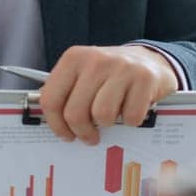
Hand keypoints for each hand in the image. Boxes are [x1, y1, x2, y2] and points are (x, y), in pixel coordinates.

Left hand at [38, 45, 179, 144]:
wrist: (150, 61)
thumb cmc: (110, 75)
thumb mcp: (83, 74)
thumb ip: (64, 92)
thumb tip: (45, 118)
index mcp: (74, 58)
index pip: (51, 99)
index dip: (56, 125)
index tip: (65, 135)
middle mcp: (95, 60)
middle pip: (75, 112)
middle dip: (82, 132)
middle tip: (90, 136)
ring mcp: (121, 68)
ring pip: (102, 115)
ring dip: (108, 125)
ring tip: (112, 118)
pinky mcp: (144, 79)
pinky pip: (130, 116)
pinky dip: (131, 121)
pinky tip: (131, 109)